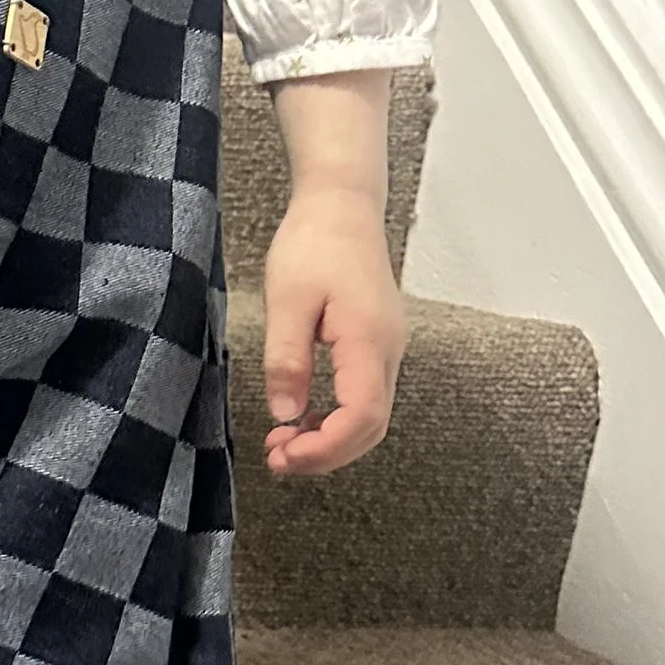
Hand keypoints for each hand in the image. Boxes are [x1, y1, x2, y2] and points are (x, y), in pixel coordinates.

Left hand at [260, 182, 405, 475]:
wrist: (342, 205)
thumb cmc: (314, 242)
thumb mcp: (286, 300)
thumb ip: (287, 359)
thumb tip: (285, 414)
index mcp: (369, 339)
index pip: (362, 416)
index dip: (327, 448)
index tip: (285, 456)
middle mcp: (388, 350)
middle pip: (372, 426)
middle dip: (326, 453)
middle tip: (277, 460)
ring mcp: (387, 348)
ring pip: (371, 416)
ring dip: (330, 439)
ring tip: (283, 444)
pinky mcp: (378, 344)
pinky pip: (365, 396)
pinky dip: (336, 418)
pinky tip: (303, 418)